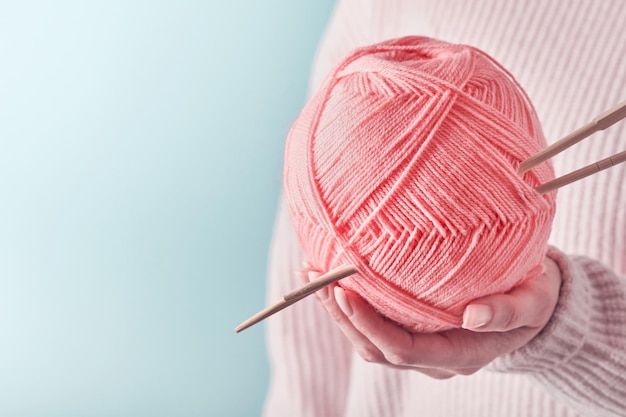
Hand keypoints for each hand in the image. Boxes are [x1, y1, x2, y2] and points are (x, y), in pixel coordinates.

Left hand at [304, 257, 561, 378]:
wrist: (532, 305)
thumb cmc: (535, 299)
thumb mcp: (533, 302)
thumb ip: (508, 311)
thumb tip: (474, 316)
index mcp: (459, 355)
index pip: (403, 349)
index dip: (371, 324)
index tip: (345, 291)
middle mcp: (432, 358)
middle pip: (376, 348)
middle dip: (343, 317)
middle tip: (317, 277)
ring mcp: (421, 347)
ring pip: (368, 340)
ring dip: (339, 311)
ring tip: (312, 273)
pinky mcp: (413, 330)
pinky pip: (375, 325)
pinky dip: (350, 305)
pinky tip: (333, 276)